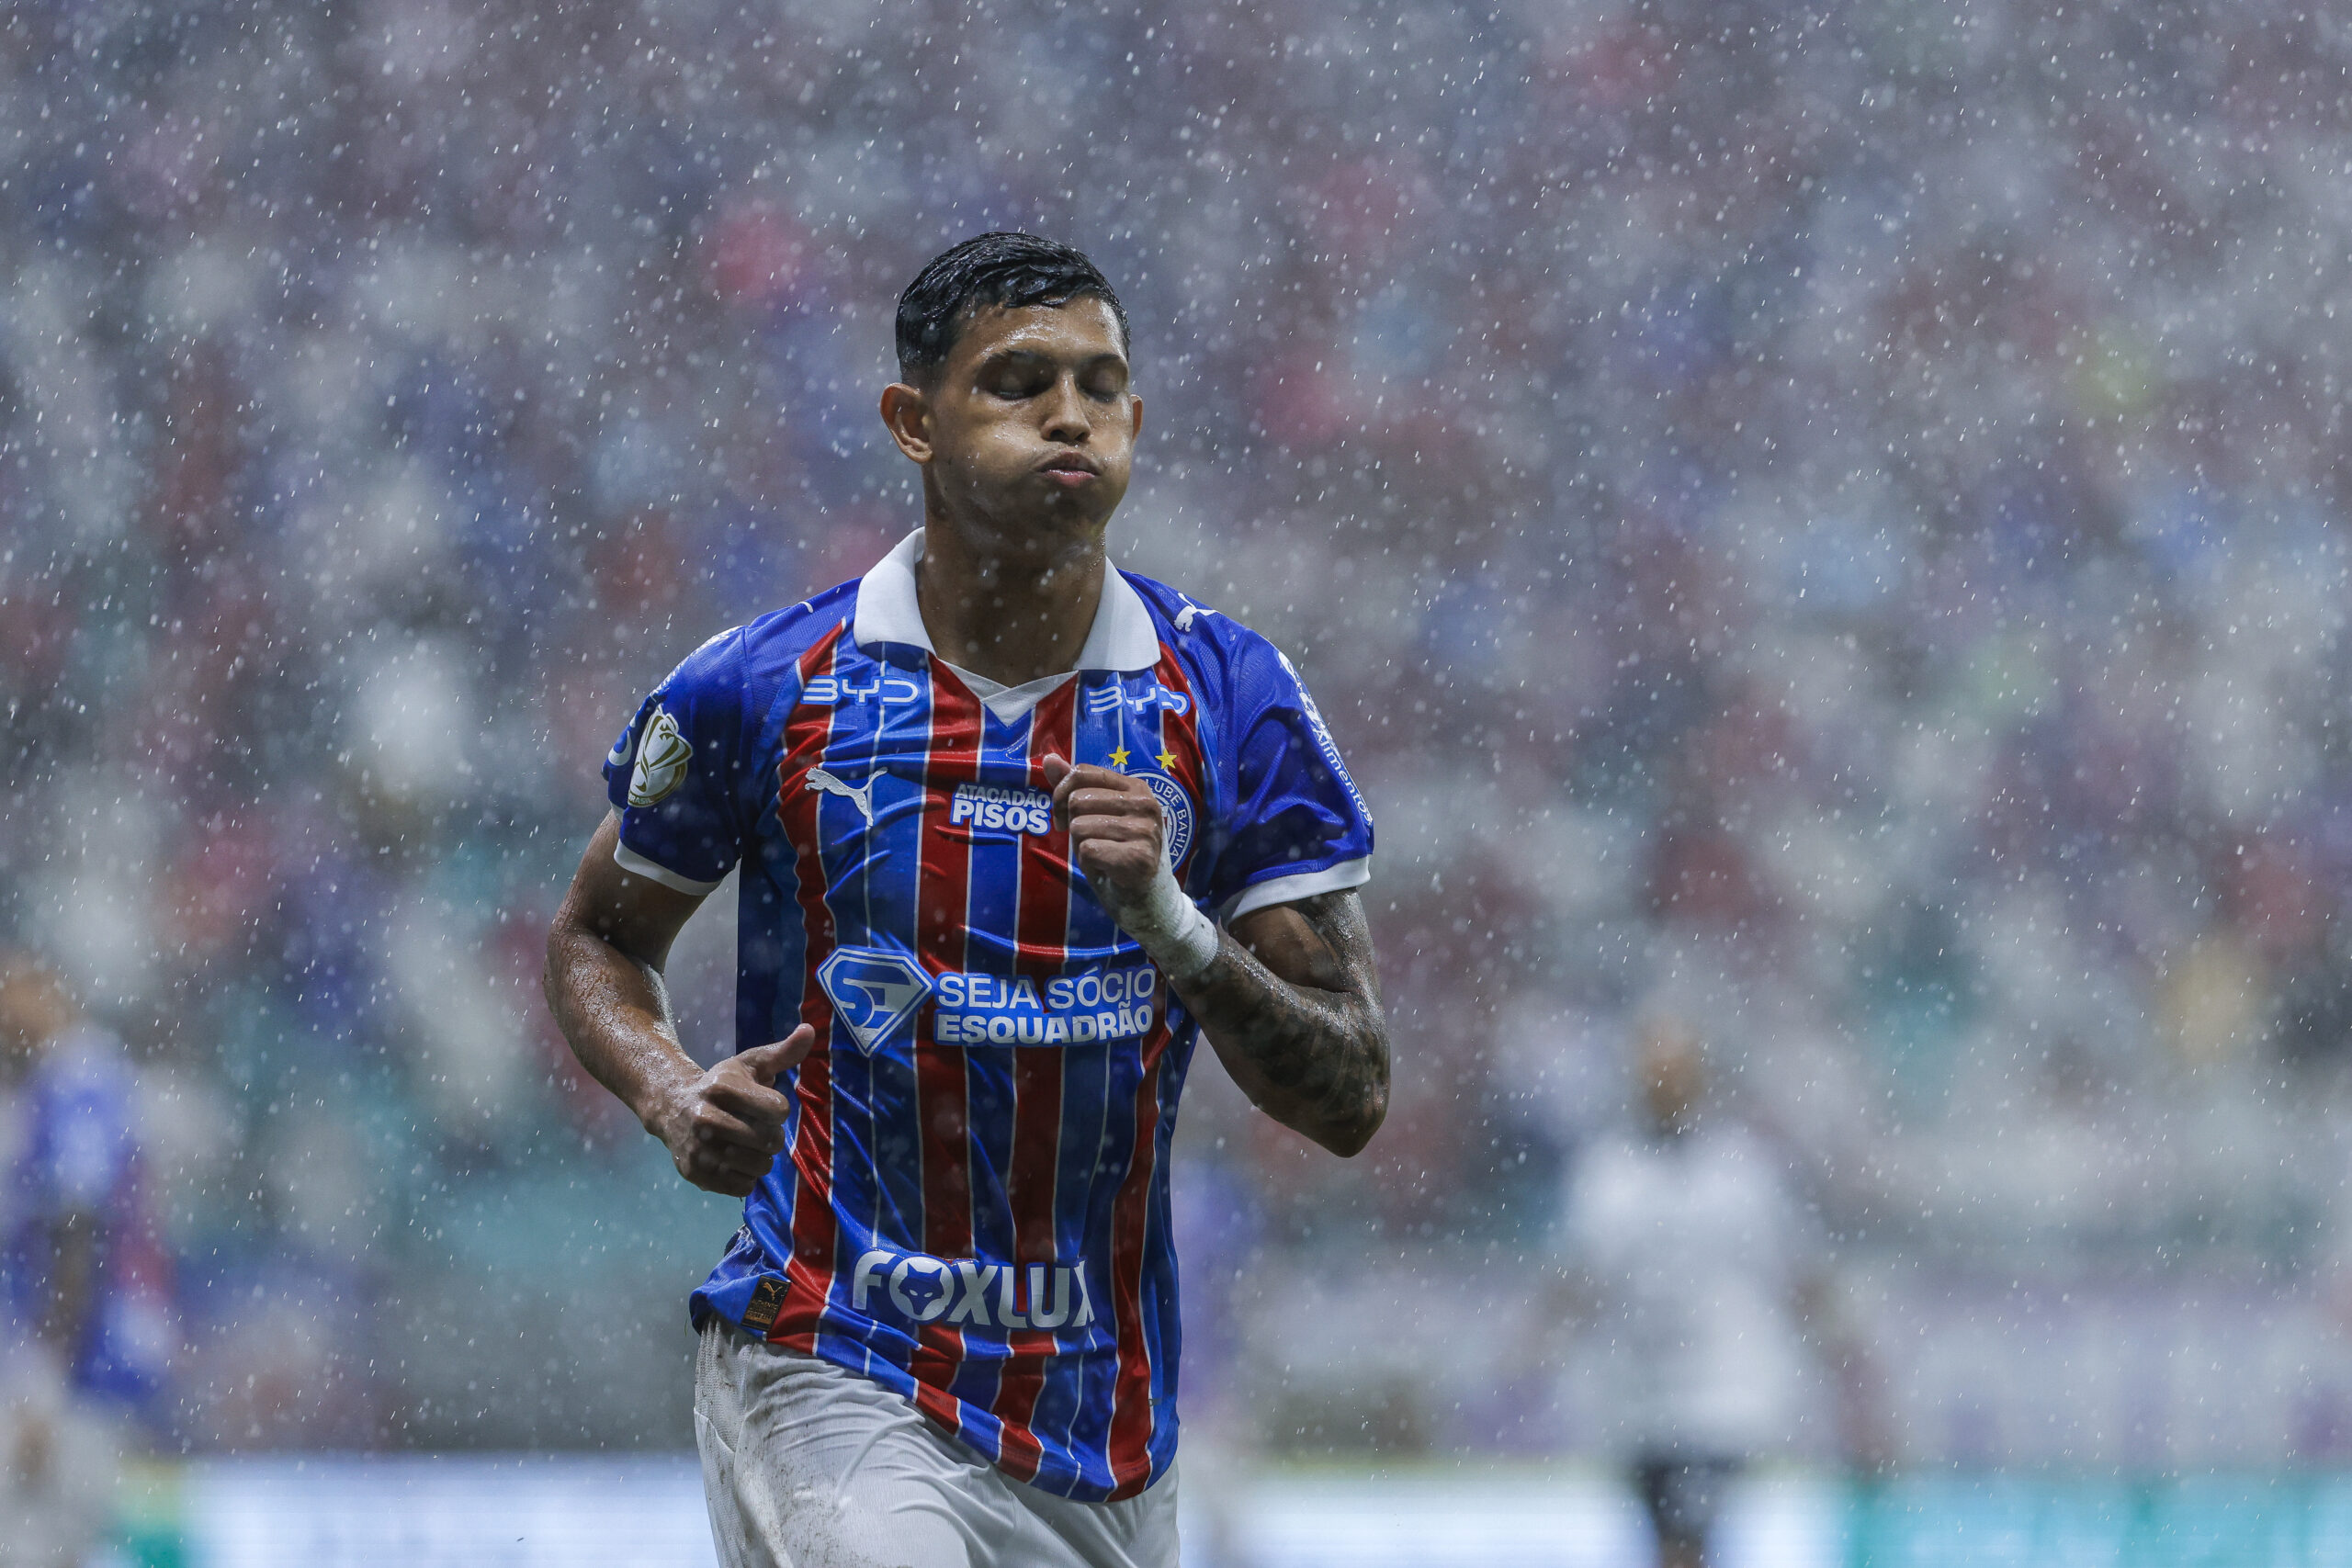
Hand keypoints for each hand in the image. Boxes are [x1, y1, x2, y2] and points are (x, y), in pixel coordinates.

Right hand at [650, 1026, 813, 1196]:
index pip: (778, 1109)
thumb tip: (810, 1030)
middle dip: (772, 1135)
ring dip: (762, 1158)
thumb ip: (782, 1052)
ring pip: (759, 1166)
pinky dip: (747, 1177)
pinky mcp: (694, 1173)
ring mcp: (698, 1148)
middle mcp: (705, 1118)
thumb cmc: (722, 1085)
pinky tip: (736, 1161)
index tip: (765, 1105)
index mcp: (721, 1087)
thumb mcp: (749, 1064)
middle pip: (770, 1140)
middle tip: (758, 1128)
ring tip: (749, 1145)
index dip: (778, 1109)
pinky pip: (742, 1187)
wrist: (673, 1108)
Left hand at [1041, 754, 1165, 923]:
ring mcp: (1146, 831)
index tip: (1065, 816)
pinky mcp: (1139, 858)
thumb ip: (1074, 787)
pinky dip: (1088, 863)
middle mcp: (1146, 804)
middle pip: (1077, 800)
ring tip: (1102, 855)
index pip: (1083, 772)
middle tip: (1086, 841)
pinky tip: (1106, 868)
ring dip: (1081, 846)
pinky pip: (1088, 850)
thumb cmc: (1115, 850)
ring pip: (1080, 827)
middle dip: (1071, 824)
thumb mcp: (1095, 814)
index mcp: (1136, 787)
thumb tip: (1049, 758)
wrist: (1142, 896)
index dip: (1061, 794)